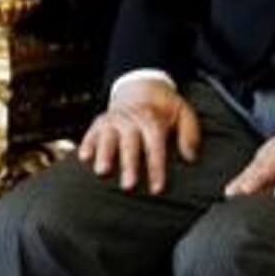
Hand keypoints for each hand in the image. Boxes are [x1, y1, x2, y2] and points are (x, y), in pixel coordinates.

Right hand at [79, 78, 200, 193]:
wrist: (141, 87)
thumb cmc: (163, 107)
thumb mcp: (183, 112)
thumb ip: (190, 133)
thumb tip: (190, 157)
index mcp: (152, 119)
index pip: (155, 145)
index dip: (155, 167)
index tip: (156, 188)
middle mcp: (131, 120)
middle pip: (130, 144)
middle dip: (128, 165)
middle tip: (128, 186)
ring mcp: (113, 120)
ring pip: (107, 137)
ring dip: (104, 155)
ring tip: (101, 172)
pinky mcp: (100, 122)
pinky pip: (91, 133)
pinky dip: (87, 144)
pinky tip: (83, 158)